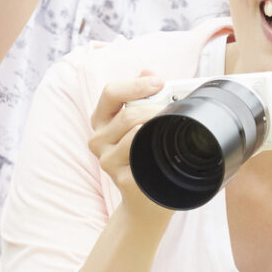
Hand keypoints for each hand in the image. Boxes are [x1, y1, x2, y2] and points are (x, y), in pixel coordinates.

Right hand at [89, 72, 168, 223]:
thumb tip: (148, 70)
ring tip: (171, 129)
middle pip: (128, 113)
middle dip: (155, 108)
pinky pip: (138, 151)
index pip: (111, 92)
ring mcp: (106, 160)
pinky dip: (153, 144)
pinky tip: (162, 147)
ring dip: (157, 125)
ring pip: (134, 130)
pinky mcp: (119, 177)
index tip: (160, 82)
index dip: (136, 84)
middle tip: (174, 110)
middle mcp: (98, 139)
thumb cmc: (148, 156)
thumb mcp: (143, 123)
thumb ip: (144, 96)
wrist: (148, 201)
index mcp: (101, 120)